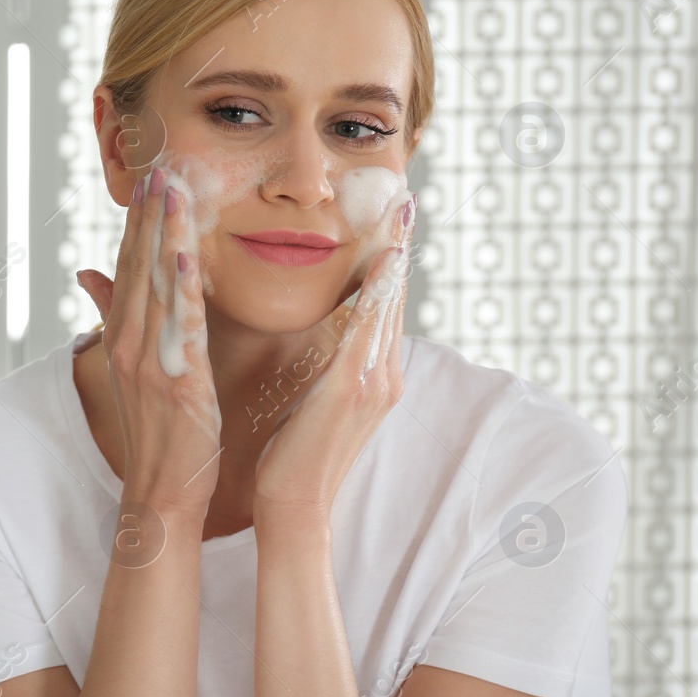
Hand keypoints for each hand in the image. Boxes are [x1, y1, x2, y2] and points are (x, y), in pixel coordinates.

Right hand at [76, 165, 221, 523]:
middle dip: (148, 213)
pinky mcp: (176, 380)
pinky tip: (185, 253)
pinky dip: (181, 287)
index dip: (137, 221)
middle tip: (159, 163)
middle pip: (138, 265)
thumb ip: (117, 318)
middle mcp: (129, 342)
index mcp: (123, 338)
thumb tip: (87, 274)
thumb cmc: (160, 434)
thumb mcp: (135, 370)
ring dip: (164, 233)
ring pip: (156, 285)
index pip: (128, 267)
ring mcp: (148, 360)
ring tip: (171, 188)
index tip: (148, 178)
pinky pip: (179, 325)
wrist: (161, 491)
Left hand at [252, 194, 415, 539]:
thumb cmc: (292, 451)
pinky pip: (371, 330)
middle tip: (405, 192)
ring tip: (401, 208)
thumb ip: (323, 360)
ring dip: (396, 253)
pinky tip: (385, 259)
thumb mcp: (312, 394)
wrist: (291, 504)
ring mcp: (376, 380)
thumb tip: (322, 329)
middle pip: (396, 294)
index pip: (384, 302)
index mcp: (371, 371)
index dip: (389, 256)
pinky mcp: (356, 389)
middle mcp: (384, 371)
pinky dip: (380, 292)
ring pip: (390, 303)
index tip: (390, 211)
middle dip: (401, 242)